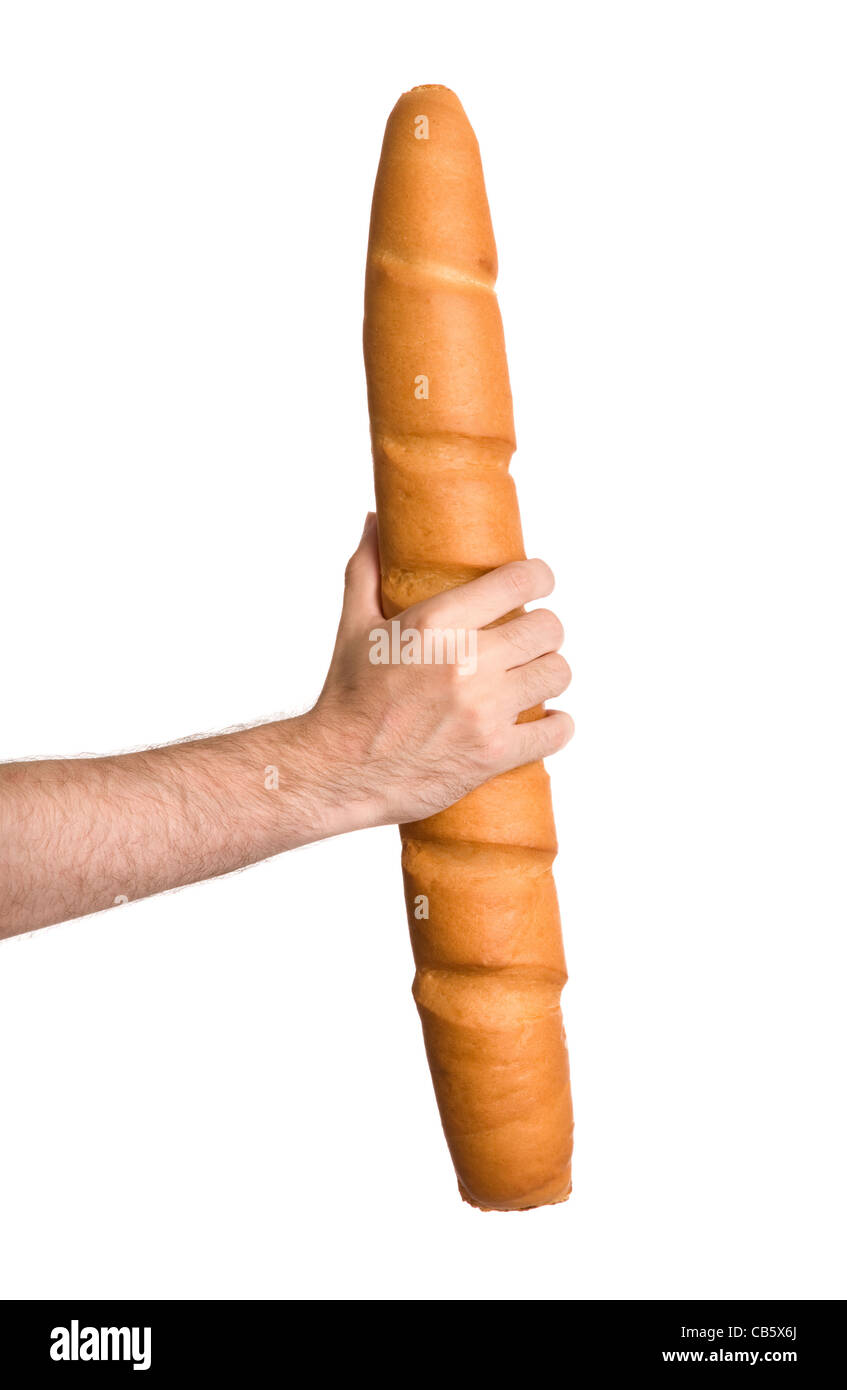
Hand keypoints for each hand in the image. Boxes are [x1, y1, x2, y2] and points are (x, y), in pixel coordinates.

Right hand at [311, 513, 573, 825]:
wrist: (338, 769)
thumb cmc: (347, 697)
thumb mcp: (353, 625)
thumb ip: (367, 568)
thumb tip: (375, 522)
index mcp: (435, 623)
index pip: (518, 582)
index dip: (539, 577)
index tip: (539, 582)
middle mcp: (466, 663)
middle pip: (549, 628)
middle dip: (544, 630)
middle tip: (531, 638)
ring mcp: (484, 710)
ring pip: (558, 673)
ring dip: (550, 671)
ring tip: (534, 675)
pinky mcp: (494, 753)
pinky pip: (556, 732)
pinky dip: (557, 726)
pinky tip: (546, 721)